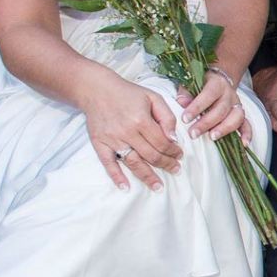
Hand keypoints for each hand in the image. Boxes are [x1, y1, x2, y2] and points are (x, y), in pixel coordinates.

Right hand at [82, 70, 182, 190]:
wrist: (97, 89)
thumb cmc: (128, 93)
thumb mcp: (153, 97)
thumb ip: (166, 116)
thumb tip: (173, 138)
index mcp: (141, 120)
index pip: (162, 142)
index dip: (173, 151)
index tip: (179, 155)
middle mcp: (127, 132)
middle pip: (150, 155)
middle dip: (166, 164)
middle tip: (175, 170)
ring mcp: (112, 139)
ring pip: (133, 163)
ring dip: (147, 176)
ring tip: (158, 187)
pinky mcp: (100, 143)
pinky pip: (108, 163)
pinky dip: (116, 176)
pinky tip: (125, 187)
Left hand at [175, 65, 250, 143]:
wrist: (218, 81)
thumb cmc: (201, 85)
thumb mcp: (192, 83)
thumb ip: (186, 92)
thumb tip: (181, 102)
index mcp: (217, 83)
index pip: (208, 94)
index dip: (197, 107)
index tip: (185, 119)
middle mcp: (230, 94)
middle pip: (221, 109)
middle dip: (206, 123)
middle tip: (193, 134)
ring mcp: (237, 105)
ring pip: (236, 117)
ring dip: (224, 128)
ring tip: (212, 137)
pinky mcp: (241, 115)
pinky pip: (247, 124)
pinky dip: (247, 134)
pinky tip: (244, 144)